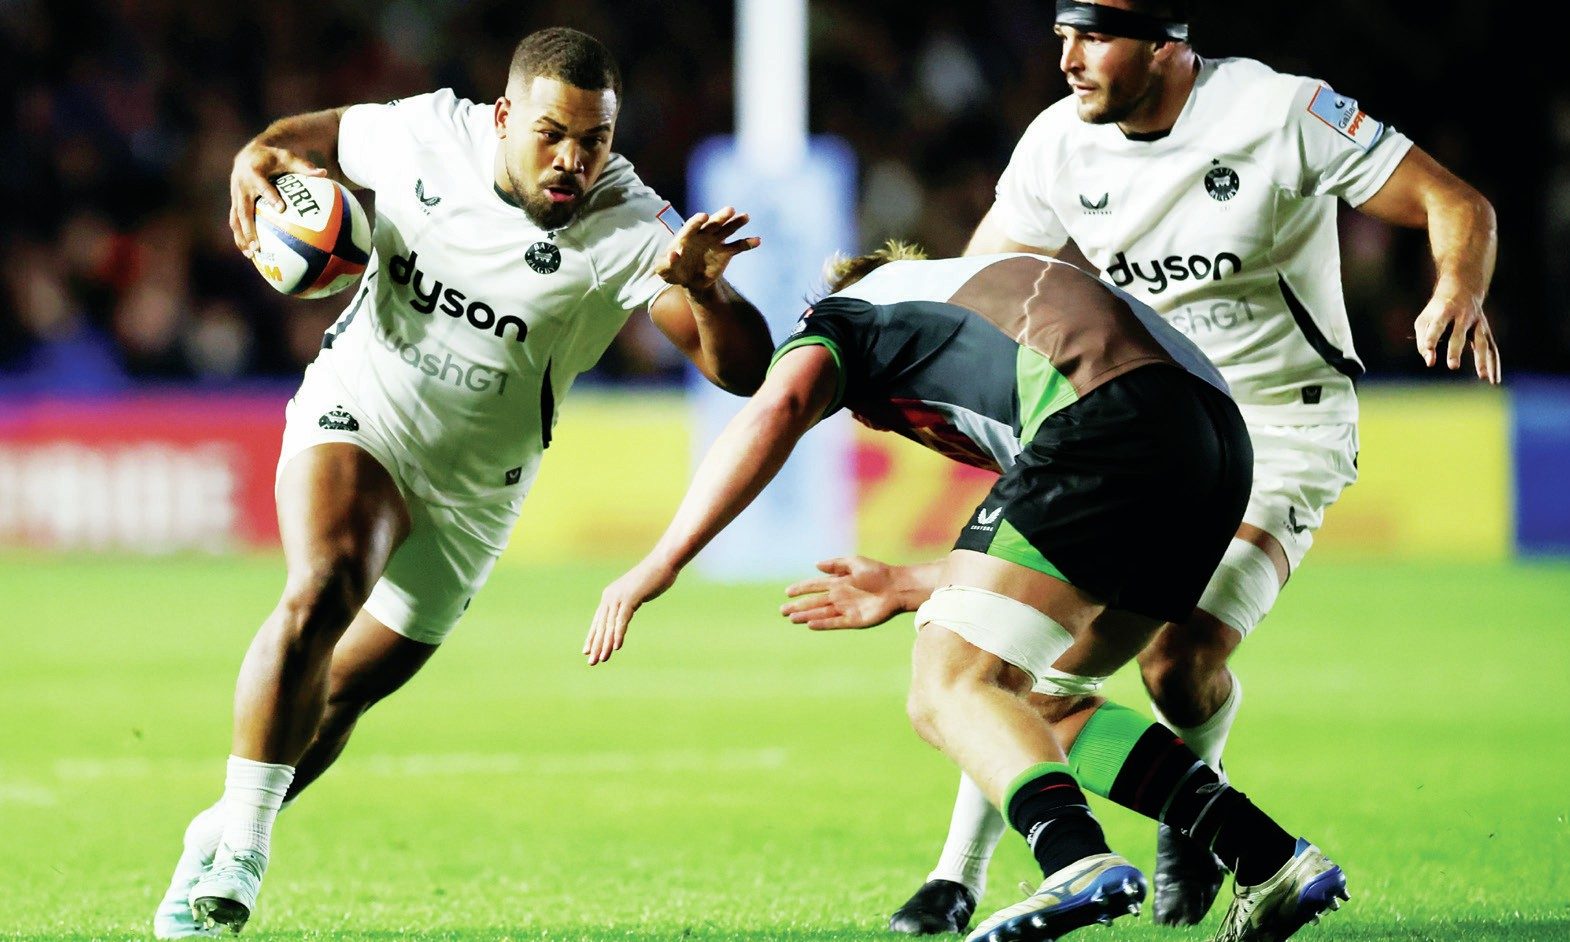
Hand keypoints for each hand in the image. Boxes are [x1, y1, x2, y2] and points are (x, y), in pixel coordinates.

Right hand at [229, 142, 326, 257]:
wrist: (248, 154)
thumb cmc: (272, 157)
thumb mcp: (288, 157)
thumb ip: (304, 166)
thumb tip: (324, 173)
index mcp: (253, 172)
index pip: (262, 185)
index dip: (270, 196)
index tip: (281, 209)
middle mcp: (241, 186)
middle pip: (243, 210)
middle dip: (249, 228)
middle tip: (258, 246)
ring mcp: (236, 196)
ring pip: (236, 219)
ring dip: (242, 237)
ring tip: (252, 255)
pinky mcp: (235, 203)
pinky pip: (235, 221)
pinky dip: (241, 237)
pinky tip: (250, 252)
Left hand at [583, 558, 677, 665]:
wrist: (663, 563)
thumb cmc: (652, 578)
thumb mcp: (637, 592)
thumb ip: (629, 602)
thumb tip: (626, 610)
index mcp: (610, 595)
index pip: (598, 620)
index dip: (592, 636)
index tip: (586, 651)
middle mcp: (610, 596)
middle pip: (601, 625)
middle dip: (596, 645)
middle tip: (591, 662)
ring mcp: (619, 597)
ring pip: (609, 625)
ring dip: (606, 644)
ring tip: (602, 659)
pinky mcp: (630, 598)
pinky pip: (622, 620)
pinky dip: (618, 634)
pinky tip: (617, 647)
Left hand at [656, 206, 760, 292]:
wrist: (690, 279)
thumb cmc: (673, 271)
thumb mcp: (664, 270)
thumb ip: (665, 263)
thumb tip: (674, 254)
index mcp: (687, 236)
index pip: (692, 225)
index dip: (697, 221)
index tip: (704, 216)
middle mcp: (703, 234)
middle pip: (713, 223)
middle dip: (721, 216)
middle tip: (730, 210)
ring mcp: (716, 242)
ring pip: (727, 230)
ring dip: (736, 223)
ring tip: (746, 216)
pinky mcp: (725, 252)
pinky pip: (738, 246)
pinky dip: (747, 243)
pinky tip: (757, 240)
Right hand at [780, 556, 905, 629]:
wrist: (896, 587)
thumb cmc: (878, 572)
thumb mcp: (856, 563)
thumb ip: (836, 564)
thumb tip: (817, 565)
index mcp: (838, 582)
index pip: (815, 586)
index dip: (801, 588)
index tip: (787, 592)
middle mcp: (839, 596)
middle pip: (814, 602)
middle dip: (799, 606)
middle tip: (783, 610)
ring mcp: (845, 609)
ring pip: (821, 613)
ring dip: (806, 615)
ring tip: (792, 618)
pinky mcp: (853, 620)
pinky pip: (834, 622)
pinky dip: (822, 623)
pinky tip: (810, 624)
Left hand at [1414, 294, 1501, 383]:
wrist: (1462, 288)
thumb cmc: (1437, 310)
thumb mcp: (1424, 320)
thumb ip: (1422, 341)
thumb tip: (1429, 361)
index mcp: (1445, 311)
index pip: (1437, 326)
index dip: (1431, 337)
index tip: (1427, 349)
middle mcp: (1463, 317)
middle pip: (1459, 335)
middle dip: (1455, 351)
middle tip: (1452, 367)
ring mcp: (1478, 324)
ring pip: (1481, 343)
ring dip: (1482, 360)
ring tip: (1483, 378)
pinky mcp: (1486, 332)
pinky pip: (1491, 350)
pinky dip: (1494, 365)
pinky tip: (1494, 381)